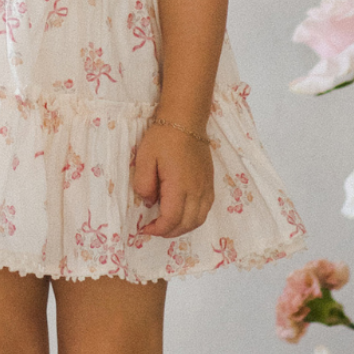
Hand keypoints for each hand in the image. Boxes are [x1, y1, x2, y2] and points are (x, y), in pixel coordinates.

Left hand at [131, 123, 214, 237]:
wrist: (186, 121)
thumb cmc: (163, 138)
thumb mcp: (144, 159)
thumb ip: (144, 184)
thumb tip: (149, 202)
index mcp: (179, 186)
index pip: (171, 219)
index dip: (158, 229)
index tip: (144, 229)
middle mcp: (196, 190)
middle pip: (187, 224)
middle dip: (169, 232)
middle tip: (153, 229)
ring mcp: (206, 187)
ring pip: (199, 219)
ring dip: (183, 228)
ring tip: (167, 225)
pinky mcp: (210, 183)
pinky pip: (206, 209)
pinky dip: (194, 218)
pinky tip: (182, 214)